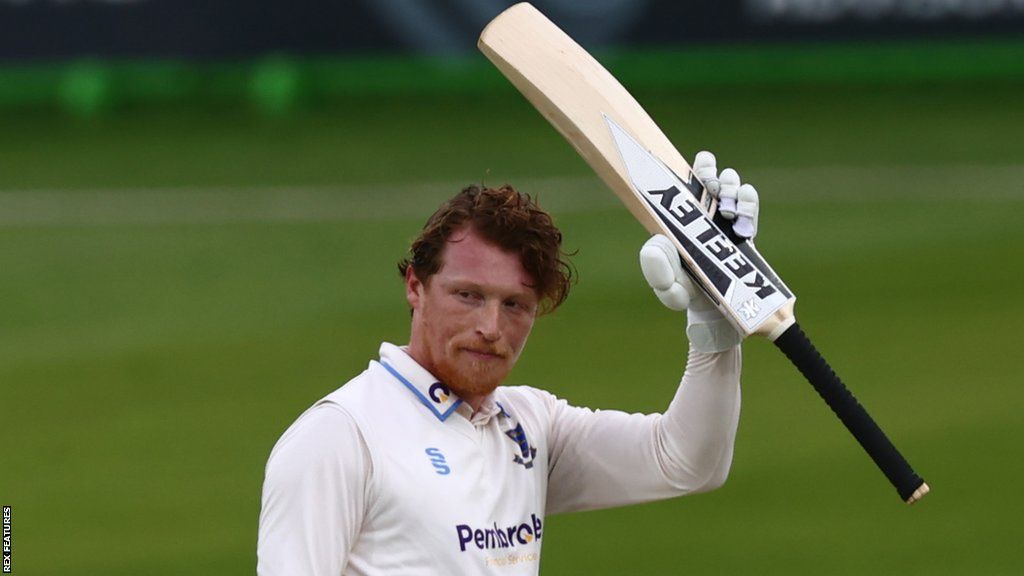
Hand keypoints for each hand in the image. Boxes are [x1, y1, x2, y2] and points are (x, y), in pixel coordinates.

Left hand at [638, 151, 759, 352]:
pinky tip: (743, 203)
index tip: (699, 161)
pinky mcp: (746, 232)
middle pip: (708, 180)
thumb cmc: (688, 296)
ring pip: (729, 188)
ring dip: (729, 185)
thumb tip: (656, 245)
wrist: (720, 316)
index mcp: (679, 222)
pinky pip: (749, 207)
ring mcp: (725, 222)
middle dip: (710, 173)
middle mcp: (702, 216)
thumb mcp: (669, 289)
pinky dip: (748, 200)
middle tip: (710, 178)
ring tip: (725, 201)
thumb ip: (659, 272)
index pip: (681, 187)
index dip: (689, 170)